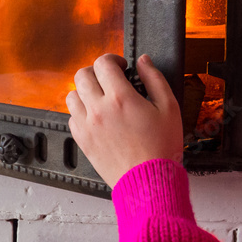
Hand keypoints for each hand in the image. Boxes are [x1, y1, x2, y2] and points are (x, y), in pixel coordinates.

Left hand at [66, 53, 183, 188]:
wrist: (149, 181)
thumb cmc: (161, 148)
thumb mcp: (169, 107)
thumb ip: (155, 79)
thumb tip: (143, 61)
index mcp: (120, 97)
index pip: (103, 63)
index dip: (112, 59)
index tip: (121, 67)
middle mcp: (99, 109)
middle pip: (82, 75)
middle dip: (96, 72)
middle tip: (109, 79)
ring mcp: (87, 126)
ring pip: (72, 95)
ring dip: (85, 91)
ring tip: (100, 97)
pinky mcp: (83, 141)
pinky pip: (71, 117)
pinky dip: (81, 112)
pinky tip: (96, 116)